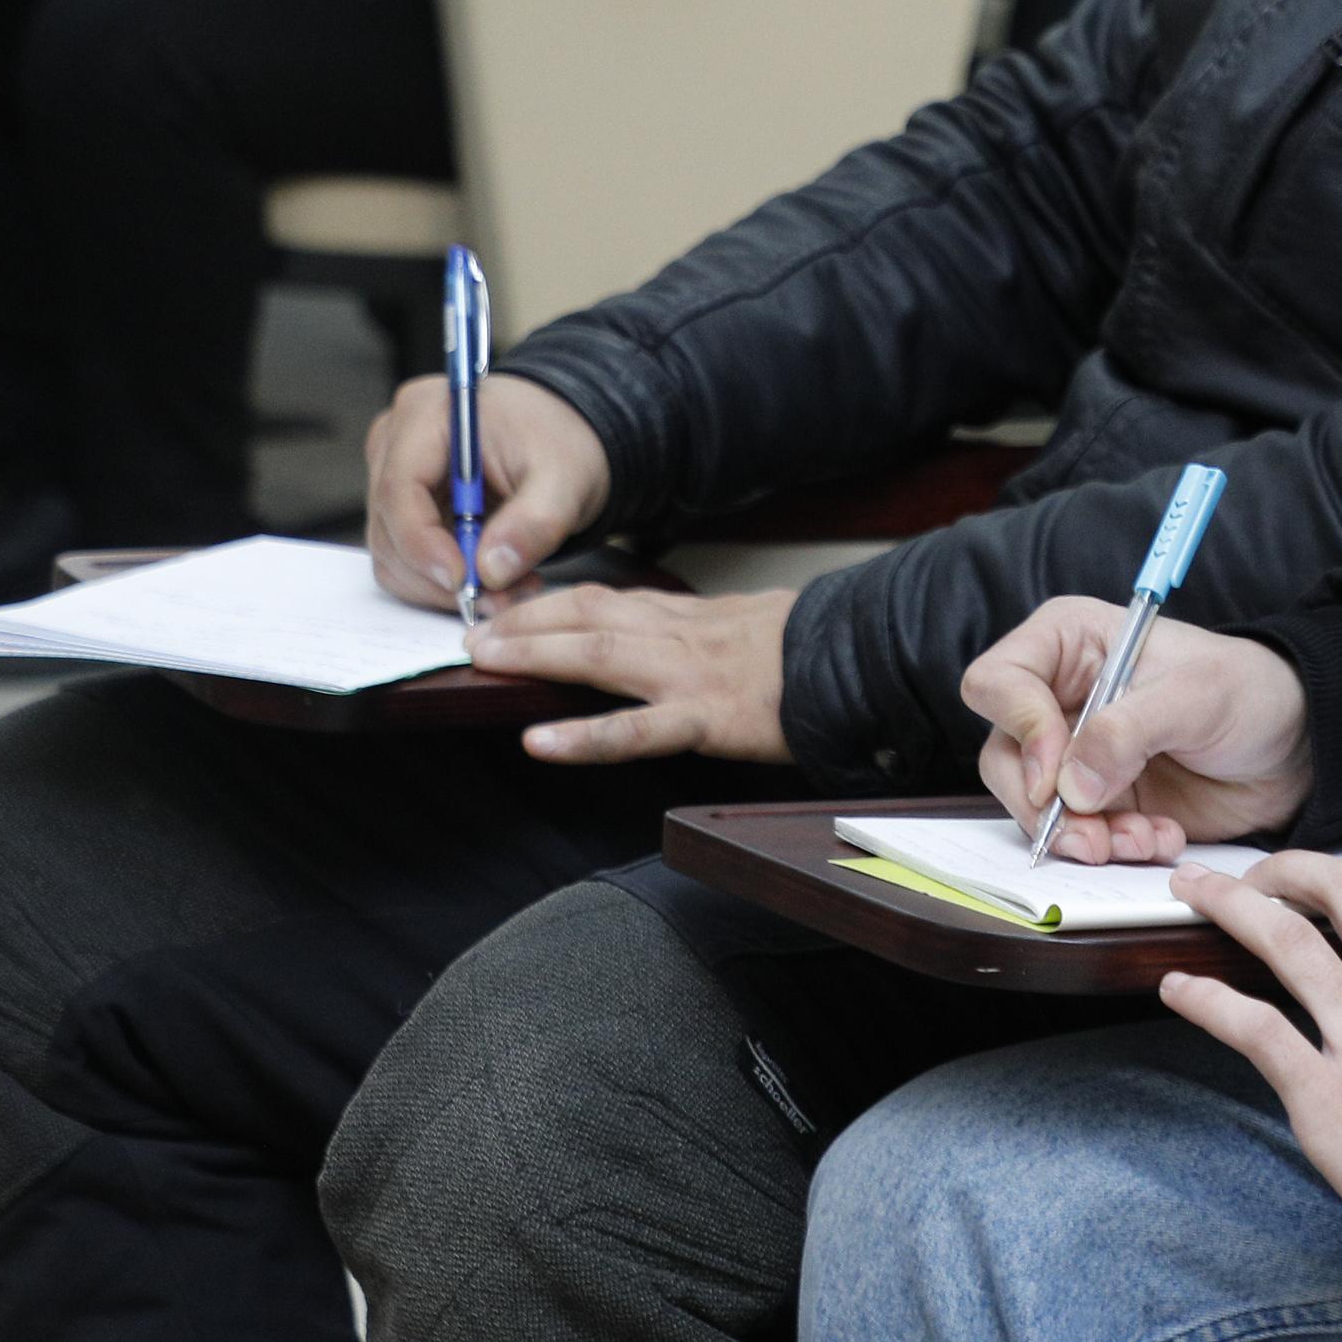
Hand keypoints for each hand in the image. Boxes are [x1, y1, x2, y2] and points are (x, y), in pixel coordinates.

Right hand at [364, 369, 612, 609]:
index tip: (463, 580)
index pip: (399, 488)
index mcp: (426, 415)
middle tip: (500, 597)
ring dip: (444, 587)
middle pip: (389, 529)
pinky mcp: (402, 510)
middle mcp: (395, 443)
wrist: (562, 435)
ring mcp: (392, 477)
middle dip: (441, 576)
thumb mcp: (566, 477)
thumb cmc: (559, 439)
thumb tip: (491, 571)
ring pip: (393, 555)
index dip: (423, 543)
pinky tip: (492, 579)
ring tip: (508, 588)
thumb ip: (535, 521)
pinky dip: (444, 583)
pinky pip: (406, 562)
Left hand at [468, 582, 798, 763]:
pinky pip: (636, 731)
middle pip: (588, 615)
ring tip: (484, 663)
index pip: (607, 598)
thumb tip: (666, 631)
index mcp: (691, 616)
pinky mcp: (708, 718)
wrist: (869, 659)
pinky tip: (540, 742)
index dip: (551, 602)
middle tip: (472, 631)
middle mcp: (681, 635)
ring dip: (535, 655)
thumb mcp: (753, 623)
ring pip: (598, 657)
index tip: (507, 607)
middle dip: (524, 620)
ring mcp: (691, 675)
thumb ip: (704, 629)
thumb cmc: (817, 650)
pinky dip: (583, 737)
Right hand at [961, 604, 1314, 860]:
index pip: (998, 683)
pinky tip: (1160, 839)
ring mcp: (1075, 755)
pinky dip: (1113, 849)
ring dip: (1083, 837)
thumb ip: (1129, 731)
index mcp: (1069, 643)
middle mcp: (1059, 698)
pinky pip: (1077, 836)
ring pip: (1034, 807)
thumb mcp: (1196, 695)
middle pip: (1003, 757)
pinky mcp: (1099, 801)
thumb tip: (1070, 786)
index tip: (1058, 775)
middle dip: (1044, 806)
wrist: (1294, 745)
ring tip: (1142, 840)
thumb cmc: (1249, 690)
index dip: (1021, 731)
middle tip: (1092, 834)